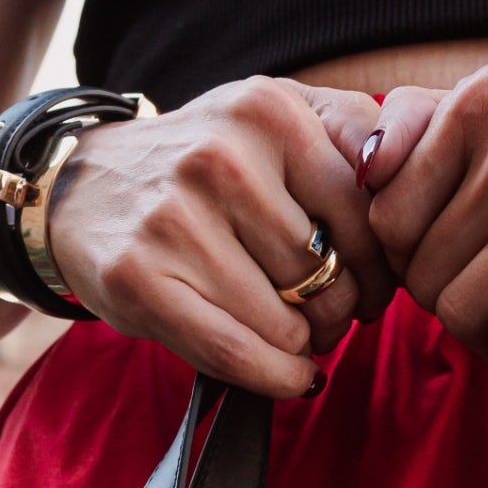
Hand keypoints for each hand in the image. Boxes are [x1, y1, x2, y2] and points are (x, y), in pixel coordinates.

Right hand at [49, 77, 395, 396]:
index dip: (380, 270)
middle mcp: (222, 156)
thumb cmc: (202, 168)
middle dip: (337, 312)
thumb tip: (405, 178)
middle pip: (328, 278)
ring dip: (300, 346)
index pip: (367, 216)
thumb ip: (349, 132)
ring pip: (286, 324)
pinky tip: (287, 374)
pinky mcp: (140, 278)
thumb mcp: (273, 120)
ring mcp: (175, 218)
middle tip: (322, 316)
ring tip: (289, 334)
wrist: (82, 188)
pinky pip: (237, 353)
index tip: (370, 289)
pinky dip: (275, 377)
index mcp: (269, 111)